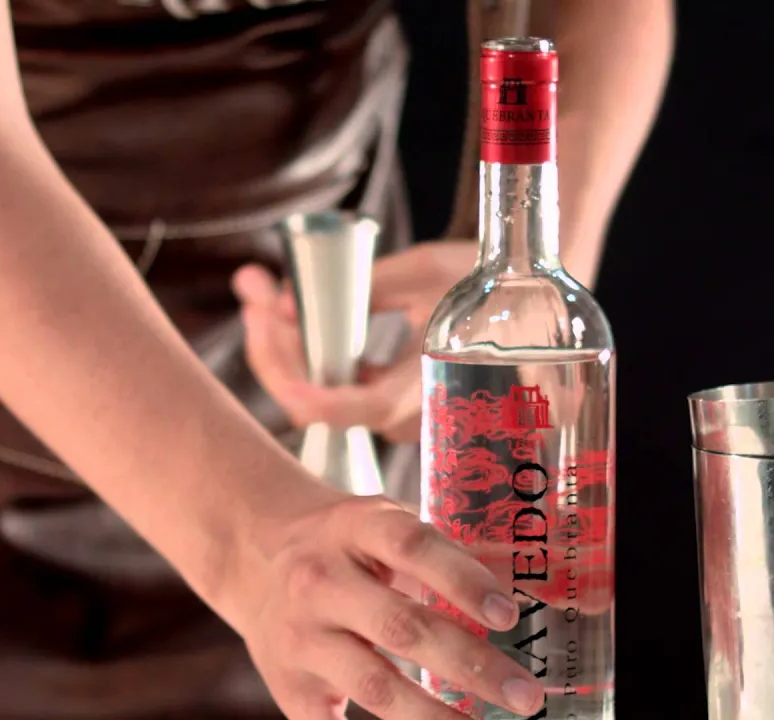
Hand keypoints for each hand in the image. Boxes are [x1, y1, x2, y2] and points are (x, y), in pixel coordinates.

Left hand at [233, 240, 477, 442]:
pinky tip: (276, 303)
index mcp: (424, 388)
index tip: (282, 369)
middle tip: (254, 286)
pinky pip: (324, 384)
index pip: (356, 407)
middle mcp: (402, 415)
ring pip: (311, 393)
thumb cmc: (481, 283)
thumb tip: (285, 302)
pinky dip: (298, 346)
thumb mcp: (428, 271)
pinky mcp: (376, 402)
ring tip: (257, 285)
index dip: (314, 395)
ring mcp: (386, 414)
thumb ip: (362, 287)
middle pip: (314, 401)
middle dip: (273, 344)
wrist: (519, 309)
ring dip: (277, 341)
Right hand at [236, 491, 544, 718]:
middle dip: (472, 666)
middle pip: (403, 627)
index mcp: (355, 527)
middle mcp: (322, 580)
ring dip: (438, 716)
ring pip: (376, 685)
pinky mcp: (288, 685)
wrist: (254, 554)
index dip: (462, 580)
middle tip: (526, 695)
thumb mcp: (384, 524)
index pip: (412, 548)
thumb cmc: (348, 544)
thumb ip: (443, 554)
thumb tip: (535, 594)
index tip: (508, 615)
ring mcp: (301, 636)